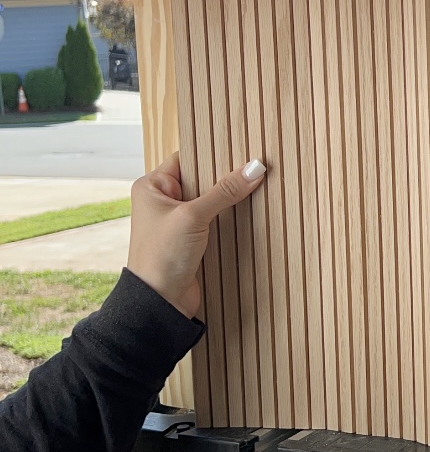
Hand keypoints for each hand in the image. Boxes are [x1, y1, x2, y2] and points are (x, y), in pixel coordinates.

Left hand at [127, 152, 266, 317]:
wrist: (160, 302)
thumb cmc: (162, 256)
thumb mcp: (194, 216)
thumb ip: (225, 191)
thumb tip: (254, 168)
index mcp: (151, 187)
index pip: (185, 158)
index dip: (211, 154)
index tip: (239, 149)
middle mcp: (162, 201)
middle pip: (200, 179)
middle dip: (224, 177)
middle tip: (253, 167)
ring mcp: (178, 221)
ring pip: (210, 200)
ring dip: (229, 199)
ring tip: (256, 186)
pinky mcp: (191, 239)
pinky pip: (214, 220)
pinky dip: (229, 217)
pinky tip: (248, 212)